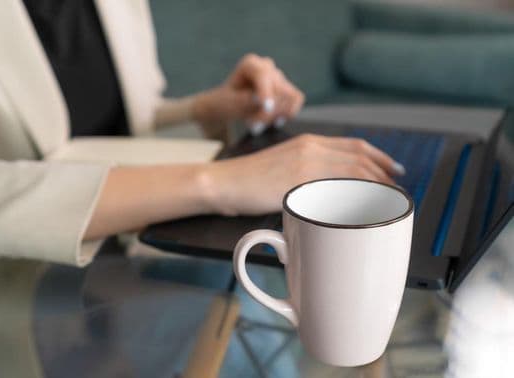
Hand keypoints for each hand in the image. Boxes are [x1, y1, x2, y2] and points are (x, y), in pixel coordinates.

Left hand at [192, 54, 304, 131]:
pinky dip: (286, 114)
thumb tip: (260, 99)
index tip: (266, 108)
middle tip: (252, 126)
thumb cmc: (226, 103)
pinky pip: (296, 100)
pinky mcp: (287, 89)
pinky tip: (273, 122)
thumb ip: (244, 100)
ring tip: (257, 124)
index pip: (263, 75)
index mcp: (250, 64)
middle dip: (267, 112)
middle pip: (277, 88)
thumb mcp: (229, 103)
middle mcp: (267, 66)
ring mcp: (279, 77)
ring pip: (288, 96)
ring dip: (274, 115)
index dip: (267, 91)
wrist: (229, 107)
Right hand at [201, 134, 402, 215]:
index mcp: (309, 142)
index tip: (395, 171)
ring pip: (354, 172)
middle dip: (385, 175)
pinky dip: (354, 199)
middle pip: (360, 158)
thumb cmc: (248, 180)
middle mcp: (311, 148)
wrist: (222, 182)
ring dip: (376, 188)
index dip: (381, 158)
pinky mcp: (297, 182)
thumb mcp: (283, 168)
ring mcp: (305, 164)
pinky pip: (335, 189)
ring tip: (387, 204)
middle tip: (398, 192)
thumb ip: (308, 173)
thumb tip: (331, 190)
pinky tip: (363, 211)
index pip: (355, 146)